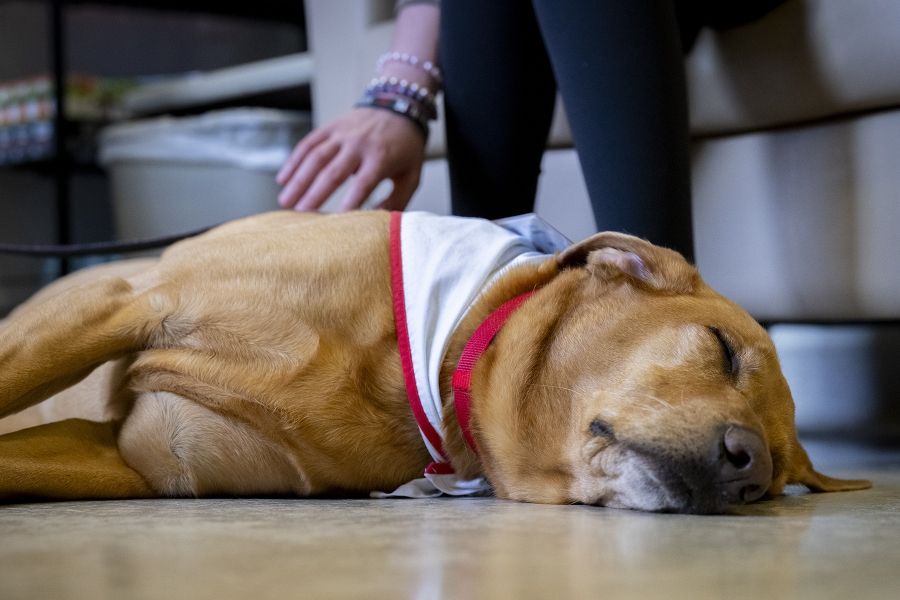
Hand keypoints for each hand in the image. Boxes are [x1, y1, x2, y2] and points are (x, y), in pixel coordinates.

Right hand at [276, 107, 425, 211]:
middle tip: (299, 215)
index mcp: (381, 157)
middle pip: (333, 171)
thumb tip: (378, 223)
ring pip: (315, 157)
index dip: (349, 202)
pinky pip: (308, 143)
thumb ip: (397, 200)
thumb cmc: (406, 148)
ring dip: (298, 180)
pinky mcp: (331, 127)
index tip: (335, 222)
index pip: (363, 183)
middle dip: (314, 194)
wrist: (398, 105)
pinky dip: (294, 161)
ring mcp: (342, 134)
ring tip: (285, 202)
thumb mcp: (411, 174)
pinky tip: (283, 179)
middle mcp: (359, 144)